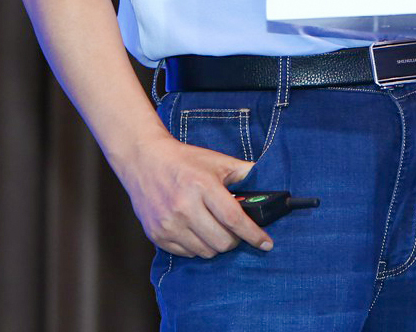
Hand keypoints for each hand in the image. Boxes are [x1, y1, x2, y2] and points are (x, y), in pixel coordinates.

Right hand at [119, 135, 274, 257]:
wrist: (144, 160)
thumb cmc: (185, 161)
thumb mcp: (218, 161)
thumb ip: (245, 172)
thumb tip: (271, 186)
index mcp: (202, 186)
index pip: (234, 219)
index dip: (253, 234)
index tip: (266, 243)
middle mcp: (184, 207)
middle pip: (222, 242)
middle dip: (235, 239)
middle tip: (234, 229)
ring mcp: (168, 223)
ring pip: (206, 252)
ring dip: (216, 244)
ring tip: (214, 228)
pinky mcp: (157, 235)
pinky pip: (187, 254)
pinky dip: (197, 246)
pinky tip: (196, 230)